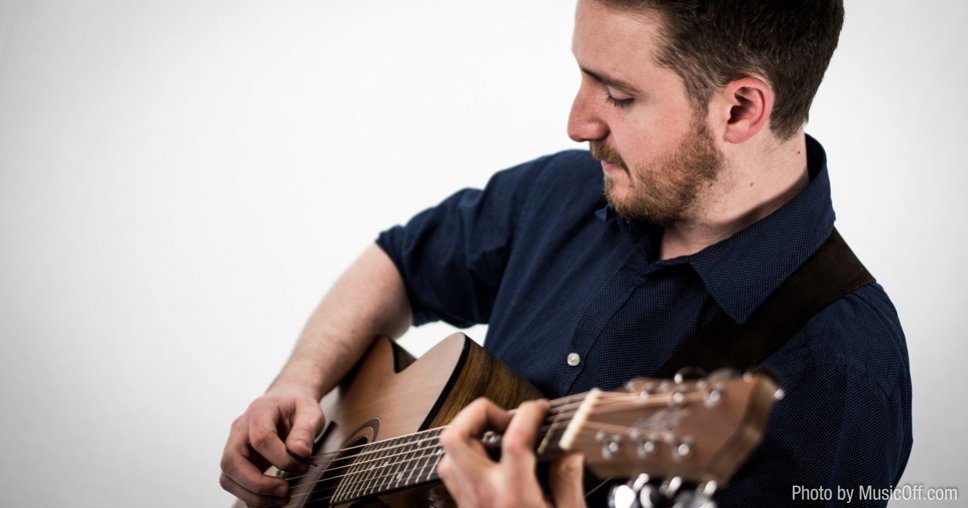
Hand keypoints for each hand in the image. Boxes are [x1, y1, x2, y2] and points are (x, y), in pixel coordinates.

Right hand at [219, 386, 324, 506]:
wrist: (287, 402)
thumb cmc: (297, 407)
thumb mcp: (310, 412)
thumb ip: (305, 431)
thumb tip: (299, 453)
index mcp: (259, 411)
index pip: (260, 438)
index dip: (281, 458)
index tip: (301, 465)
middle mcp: (240, 429)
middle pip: (231, 461)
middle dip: (258, 483)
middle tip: (285, 490)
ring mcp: (235, 446)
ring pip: (228, 477)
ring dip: (253, 495)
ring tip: (281, 498)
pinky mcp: (238, 461)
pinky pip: (235, 484)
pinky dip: (252, 496)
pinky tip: (273, 499)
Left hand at [437, 398, 585, 507]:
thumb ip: (568, 482)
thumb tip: (569, 452)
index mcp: (515, 495)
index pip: (513, 438)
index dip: (527, 413)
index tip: (539, 409)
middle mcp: (484, 496)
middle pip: (455, 436)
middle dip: (477, 413)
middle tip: (504, 415)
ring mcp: (470, 504)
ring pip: (447, 455)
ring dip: (468, 436)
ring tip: (497, 437)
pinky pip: (452, 476)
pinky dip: (465, 459)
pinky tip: (489, 463)